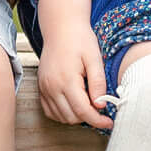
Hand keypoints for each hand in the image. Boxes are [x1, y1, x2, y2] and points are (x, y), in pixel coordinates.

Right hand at [33, 0, 109, 129]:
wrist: (61, 27)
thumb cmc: (80, 40)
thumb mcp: (94, 58)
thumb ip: (98, 83)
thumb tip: (101, 105)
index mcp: (66, 80)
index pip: (83, 111)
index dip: (98, 120)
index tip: (109, 123)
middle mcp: (52, 87)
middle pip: (72, 117)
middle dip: (88, 117)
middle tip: (100, 108)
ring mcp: (44, 88)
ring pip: (61, 117)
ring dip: (76, 116)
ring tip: (89, 103)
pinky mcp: (41, 87)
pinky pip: (50, 110)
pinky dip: (63, 113)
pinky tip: (74, 103)